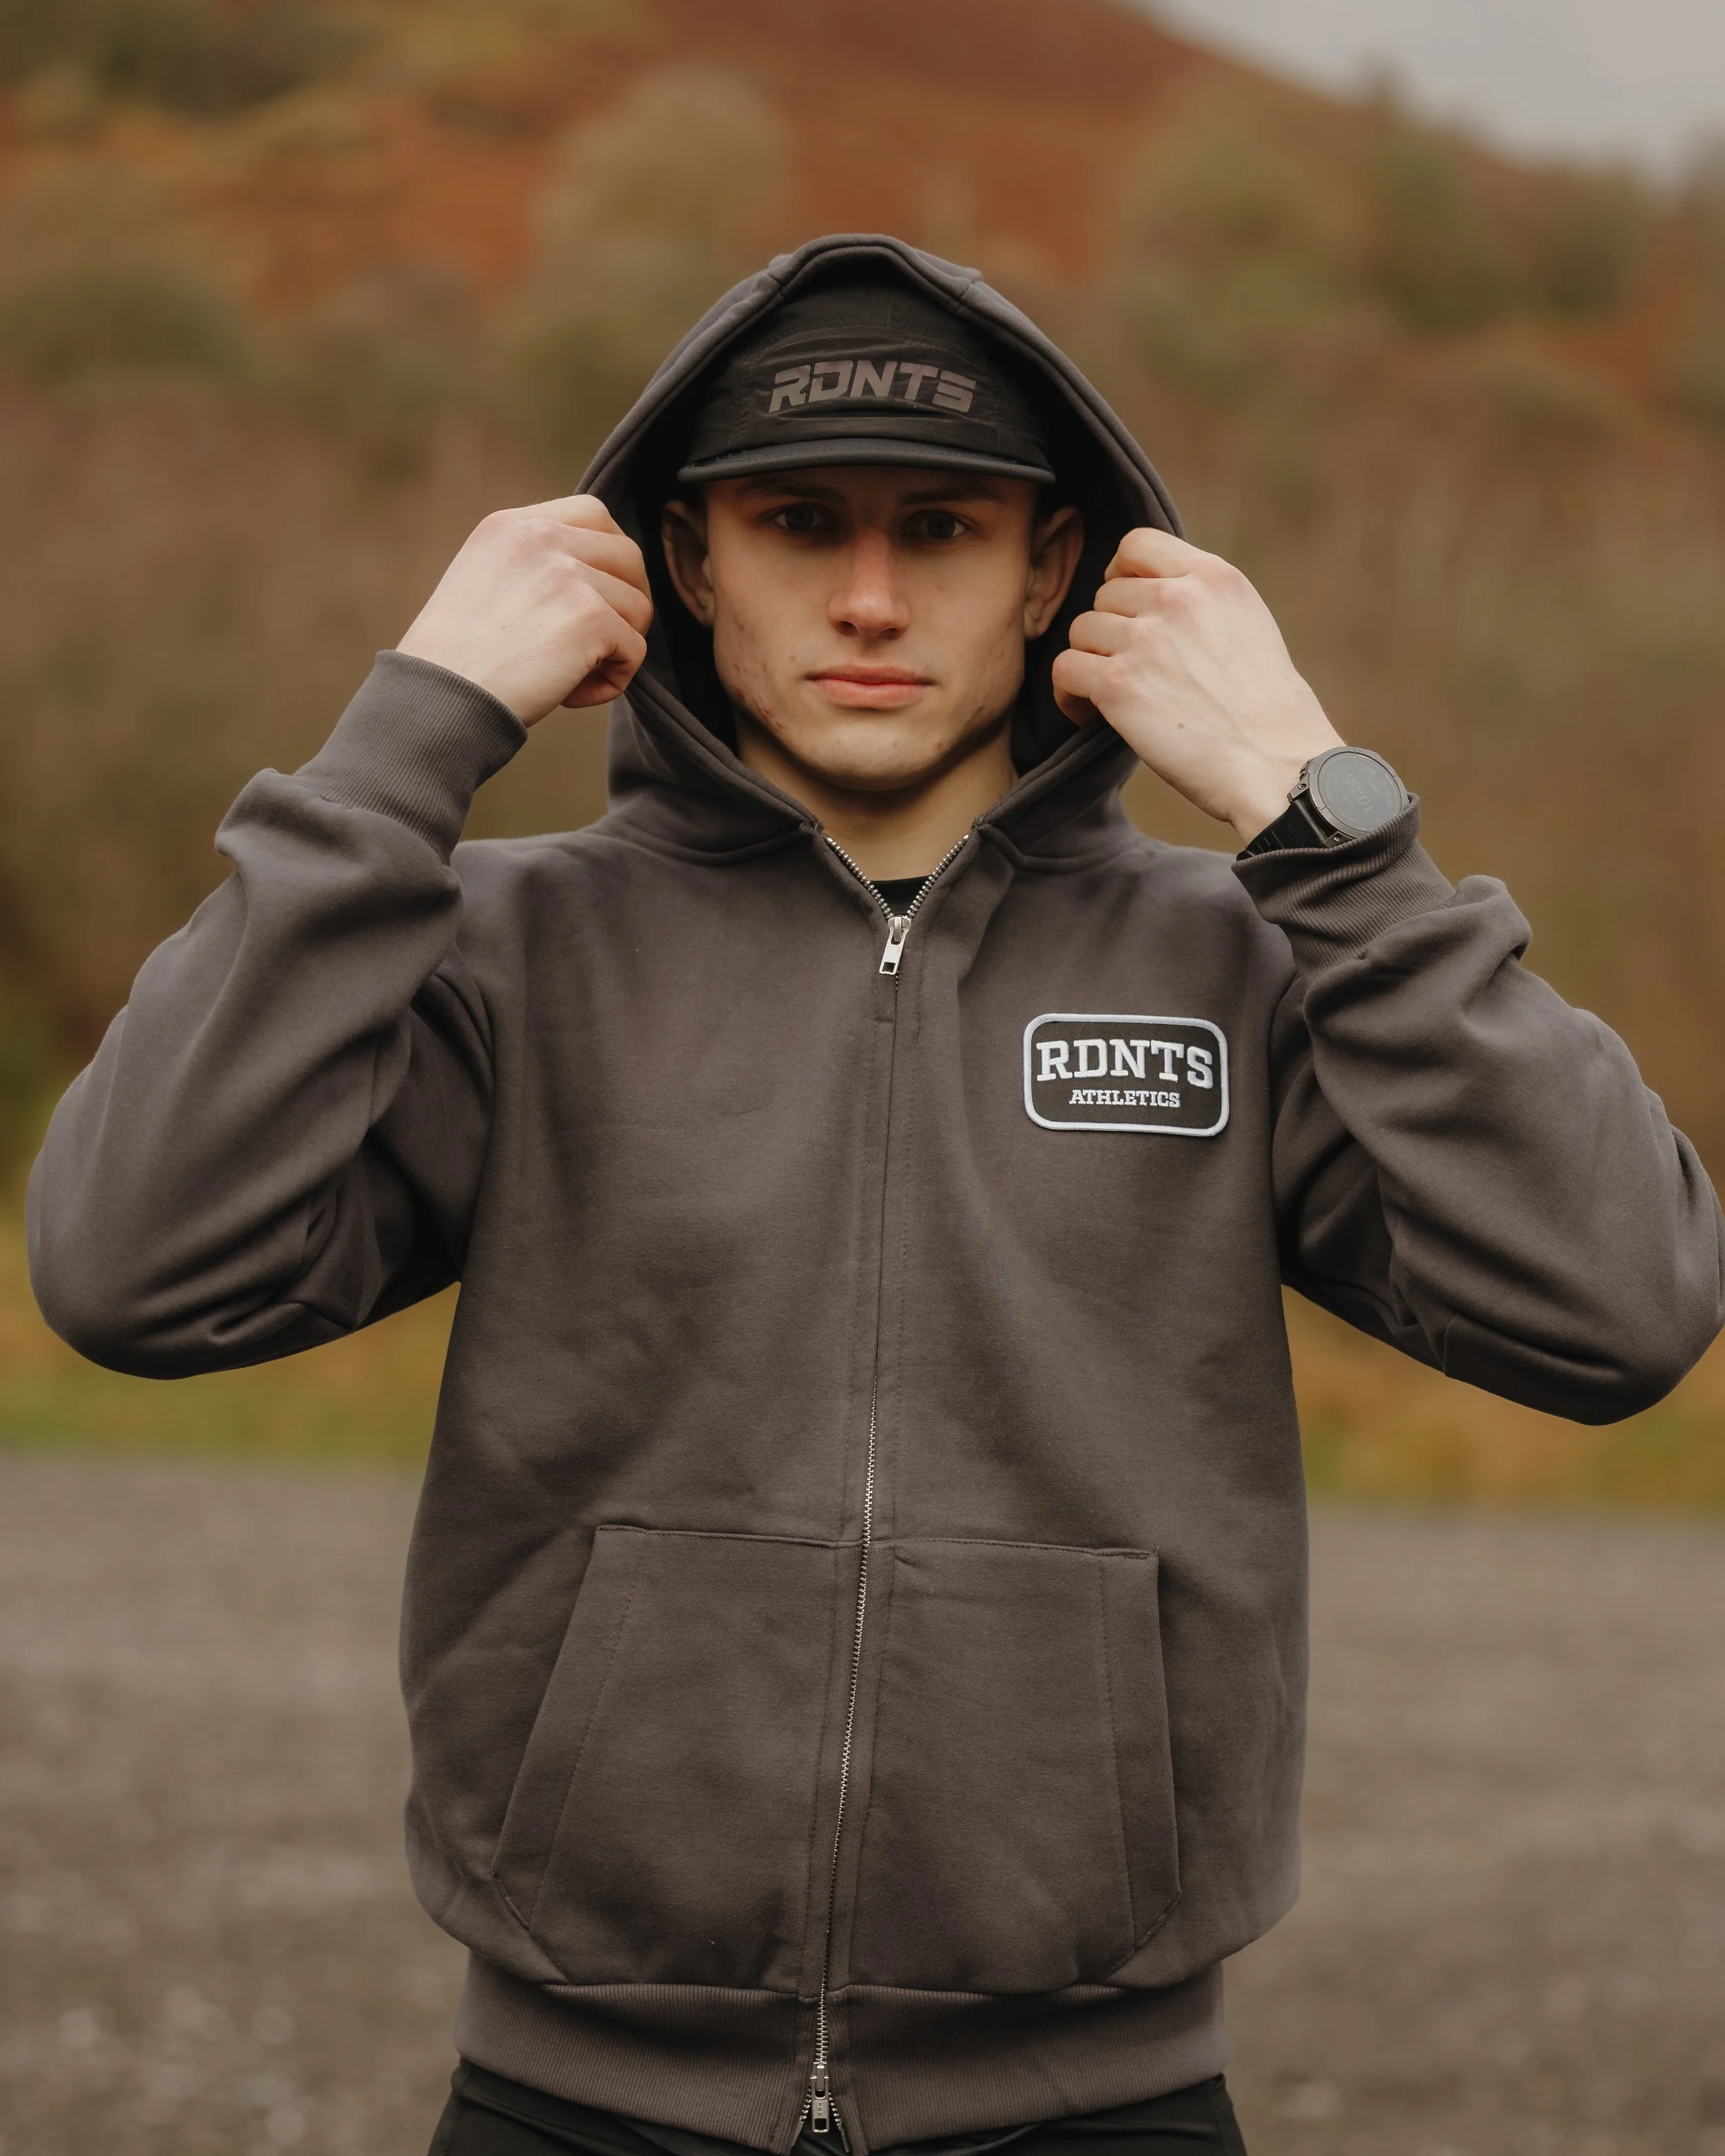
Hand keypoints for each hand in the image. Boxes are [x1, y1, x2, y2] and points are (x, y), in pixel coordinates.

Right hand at [397, 495, 652, 725]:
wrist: (437, 701)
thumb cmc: (455, 663)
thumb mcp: (484, 584)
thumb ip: (534, 567)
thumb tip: (600, 579)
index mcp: (512, 525)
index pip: (594, 514)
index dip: (609, 559)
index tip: (595, 599)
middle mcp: (541, 537)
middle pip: (629, 556)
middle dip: (626, 603)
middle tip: (596, 646)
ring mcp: (568, 574)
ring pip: (637, 607)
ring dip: (616, 649)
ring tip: (569, 678)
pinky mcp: (590, 617)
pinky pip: (636, 650)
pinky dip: (612, 682)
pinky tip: (569, 697)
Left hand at [1052, 529, 1341, 842]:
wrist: (1274, 764)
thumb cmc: (1267, 711)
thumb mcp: (1248, 625)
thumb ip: (1201, 601)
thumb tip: (1153, 598)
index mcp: (1213, 577)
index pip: (1137, 544)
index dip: (1122, 575)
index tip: (1129, 608)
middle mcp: (1176, 598)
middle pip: (1106, 595)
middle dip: (1112, 631)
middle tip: (1130, 670)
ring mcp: (1144, 639)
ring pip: (1082, 630)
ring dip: (1091, 662)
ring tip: (1114, 696)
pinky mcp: (1118, 684)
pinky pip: (1064, 669)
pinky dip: (1069, 694)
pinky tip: (1090, 714)